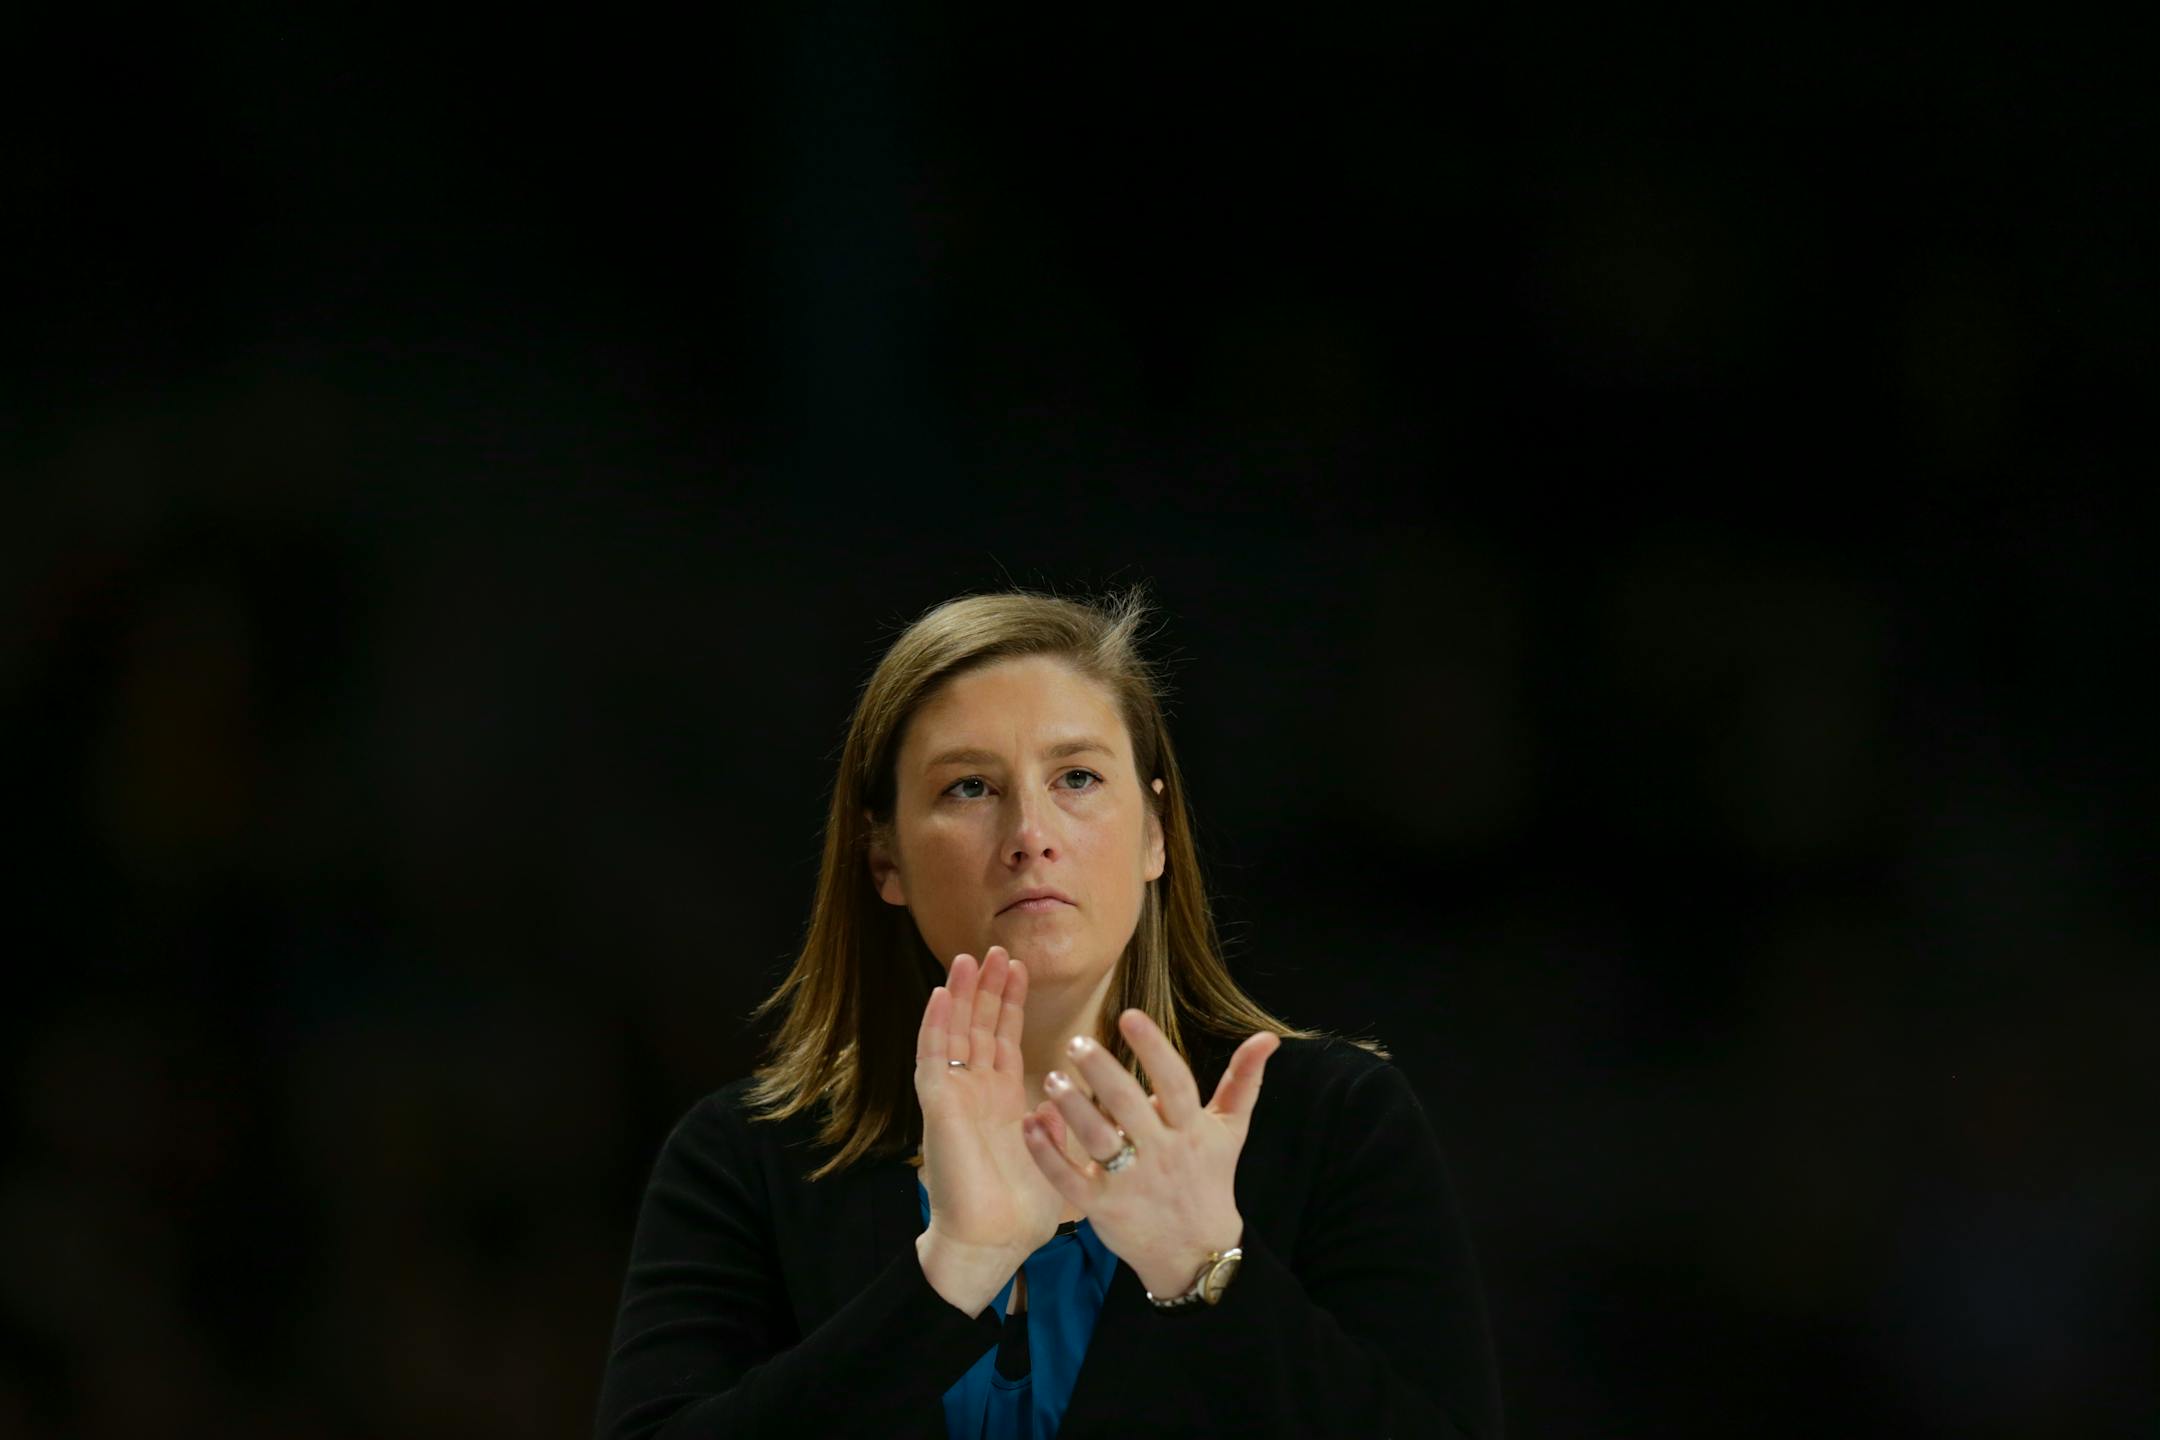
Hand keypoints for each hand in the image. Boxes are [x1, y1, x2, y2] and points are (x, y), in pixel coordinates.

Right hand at [914, 946, 1067, 1259]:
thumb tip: (1070, 1094)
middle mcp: (974, 1092)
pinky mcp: (938, 1106)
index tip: (1018, 967)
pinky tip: (940, 995)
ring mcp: (954, 1096)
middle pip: (977, 1027)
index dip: (1009, 1003)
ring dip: (959, 996)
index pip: (1003, 1039)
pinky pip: (932, 1058)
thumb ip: (1061, 1121)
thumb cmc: (1024, 1208)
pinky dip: (934, 1025)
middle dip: (985, 988)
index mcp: (1001, 1100)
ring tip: (968, 958)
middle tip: (995, 948)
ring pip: (952, 1033)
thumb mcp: (1056, 1153)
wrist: (995, 1239)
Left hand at [1022, 1009, 1279, 1296]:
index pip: (1174, 1082)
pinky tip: (1031, 1124)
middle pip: (1130, 1107)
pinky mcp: (1101, 1207)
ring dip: (1073, 1110)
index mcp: (1191, 1129)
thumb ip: (1243, 1081)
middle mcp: (1161, 1153)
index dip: (1154, 1049)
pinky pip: (1069, 1179)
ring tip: (1053, 1080)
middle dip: (1103, 1072)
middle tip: (1077, 1043)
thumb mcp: (1230, 1131)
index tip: (1130, 1016)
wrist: (1196, 1253)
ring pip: (1098, 1142)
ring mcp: (1130, 1182)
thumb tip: (1268, 1037)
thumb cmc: (1208, 1179)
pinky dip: (1047, 1153)